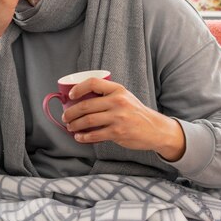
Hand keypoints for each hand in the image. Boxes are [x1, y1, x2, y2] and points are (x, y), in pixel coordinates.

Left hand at [62, 78, 185, 160]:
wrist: (155, 129)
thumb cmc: (136, 112)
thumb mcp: (125, 97)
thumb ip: (107, 96)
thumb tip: (82, 99)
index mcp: (118, 90)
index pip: (93, 83)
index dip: (78, 88)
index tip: (70, 96)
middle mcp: (118, 101)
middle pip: (86, 105)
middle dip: (71, 112)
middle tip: (65, 117)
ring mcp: (118, 118)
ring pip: (88, 121)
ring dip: (75, 125)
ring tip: (70, 127)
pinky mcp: (118, 133)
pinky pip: (95, 135)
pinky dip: (84, 137)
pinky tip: (79, 137)